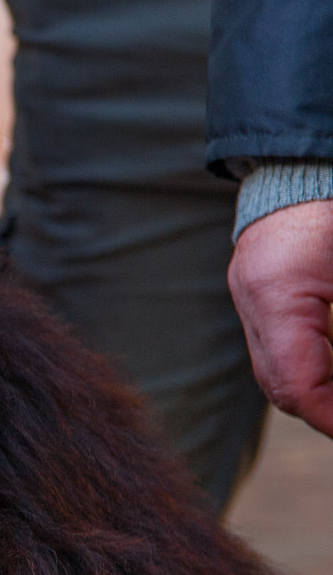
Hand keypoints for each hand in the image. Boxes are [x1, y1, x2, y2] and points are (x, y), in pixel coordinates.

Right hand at [229, 198, 332, 435]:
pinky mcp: (259, 286)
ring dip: (316, 391)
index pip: (297, 385)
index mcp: (280, 291)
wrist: (309, 158)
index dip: (332, 417)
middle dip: (323, 410)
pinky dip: (311, 364)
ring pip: (275, 370)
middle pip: (279, 384)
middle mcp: (254, 296)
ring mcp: (250, 292)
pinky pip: (278, 344)